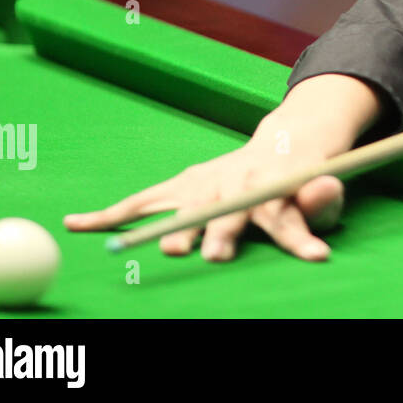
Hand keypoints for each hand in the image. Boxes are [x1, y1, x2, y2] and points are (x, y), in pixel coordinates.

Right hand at [64, 74, 381, 260]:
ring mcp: (205, 183)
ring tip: (168, 249)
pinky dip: (108, 214)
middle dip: (222, 233)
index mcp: (275, 187)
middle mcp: (236, 183)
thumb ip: (323, 199)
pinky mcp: (180, 185)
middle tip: (217, 256)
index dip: (299, 236)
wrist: (283, 146)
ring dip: (174, 228)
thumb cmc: (302, 182)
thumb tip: (326, 189)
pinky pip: (141, 201)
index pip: (287, 215)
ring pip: (185, 205)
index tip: (315, 255)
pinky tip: (76, 223)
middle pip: (228, 210)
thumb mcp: (323, 188)